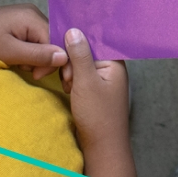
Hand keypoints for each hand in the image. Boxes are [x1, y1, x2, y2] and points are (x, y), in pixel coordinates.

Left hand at [0, 5, 67, 78]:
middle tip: (21, 68)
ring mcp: (24, 17)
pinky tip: (12, 57)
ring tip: (13, 63)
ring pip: (40, 43)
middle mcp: (32, 13)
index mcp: (32, 16)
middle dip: (40, 60)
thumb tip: (65, 57)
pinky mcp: (16, 23)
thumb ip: (38, 55)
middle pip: (50, 42)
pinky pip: (30, 40)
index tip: (36, 77)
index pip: (57, 42)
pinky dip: (24, 52)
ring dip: (31, 58)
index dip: (51, 62)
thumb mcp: (9, 52)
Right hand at [61, 28, 130, 150]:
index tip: (62, 51)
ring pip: (81, 66)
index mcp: (115, 62)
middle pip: (86, 52)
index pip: (94, 40)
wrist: (102, 146)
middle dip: (72, 63)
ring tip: (69, 88)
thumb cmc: (97, 115)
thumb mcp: (86, 81)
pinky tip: (70, 91)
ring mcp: (105, 80)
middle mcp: (112, 68)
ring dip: (71, 74)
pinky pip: (82, 78)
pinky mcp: (96, 90)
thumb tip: (74, 30)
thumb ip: (80, 55)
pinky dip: (73, 83)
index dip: (76, 44)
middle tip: (68, 80)